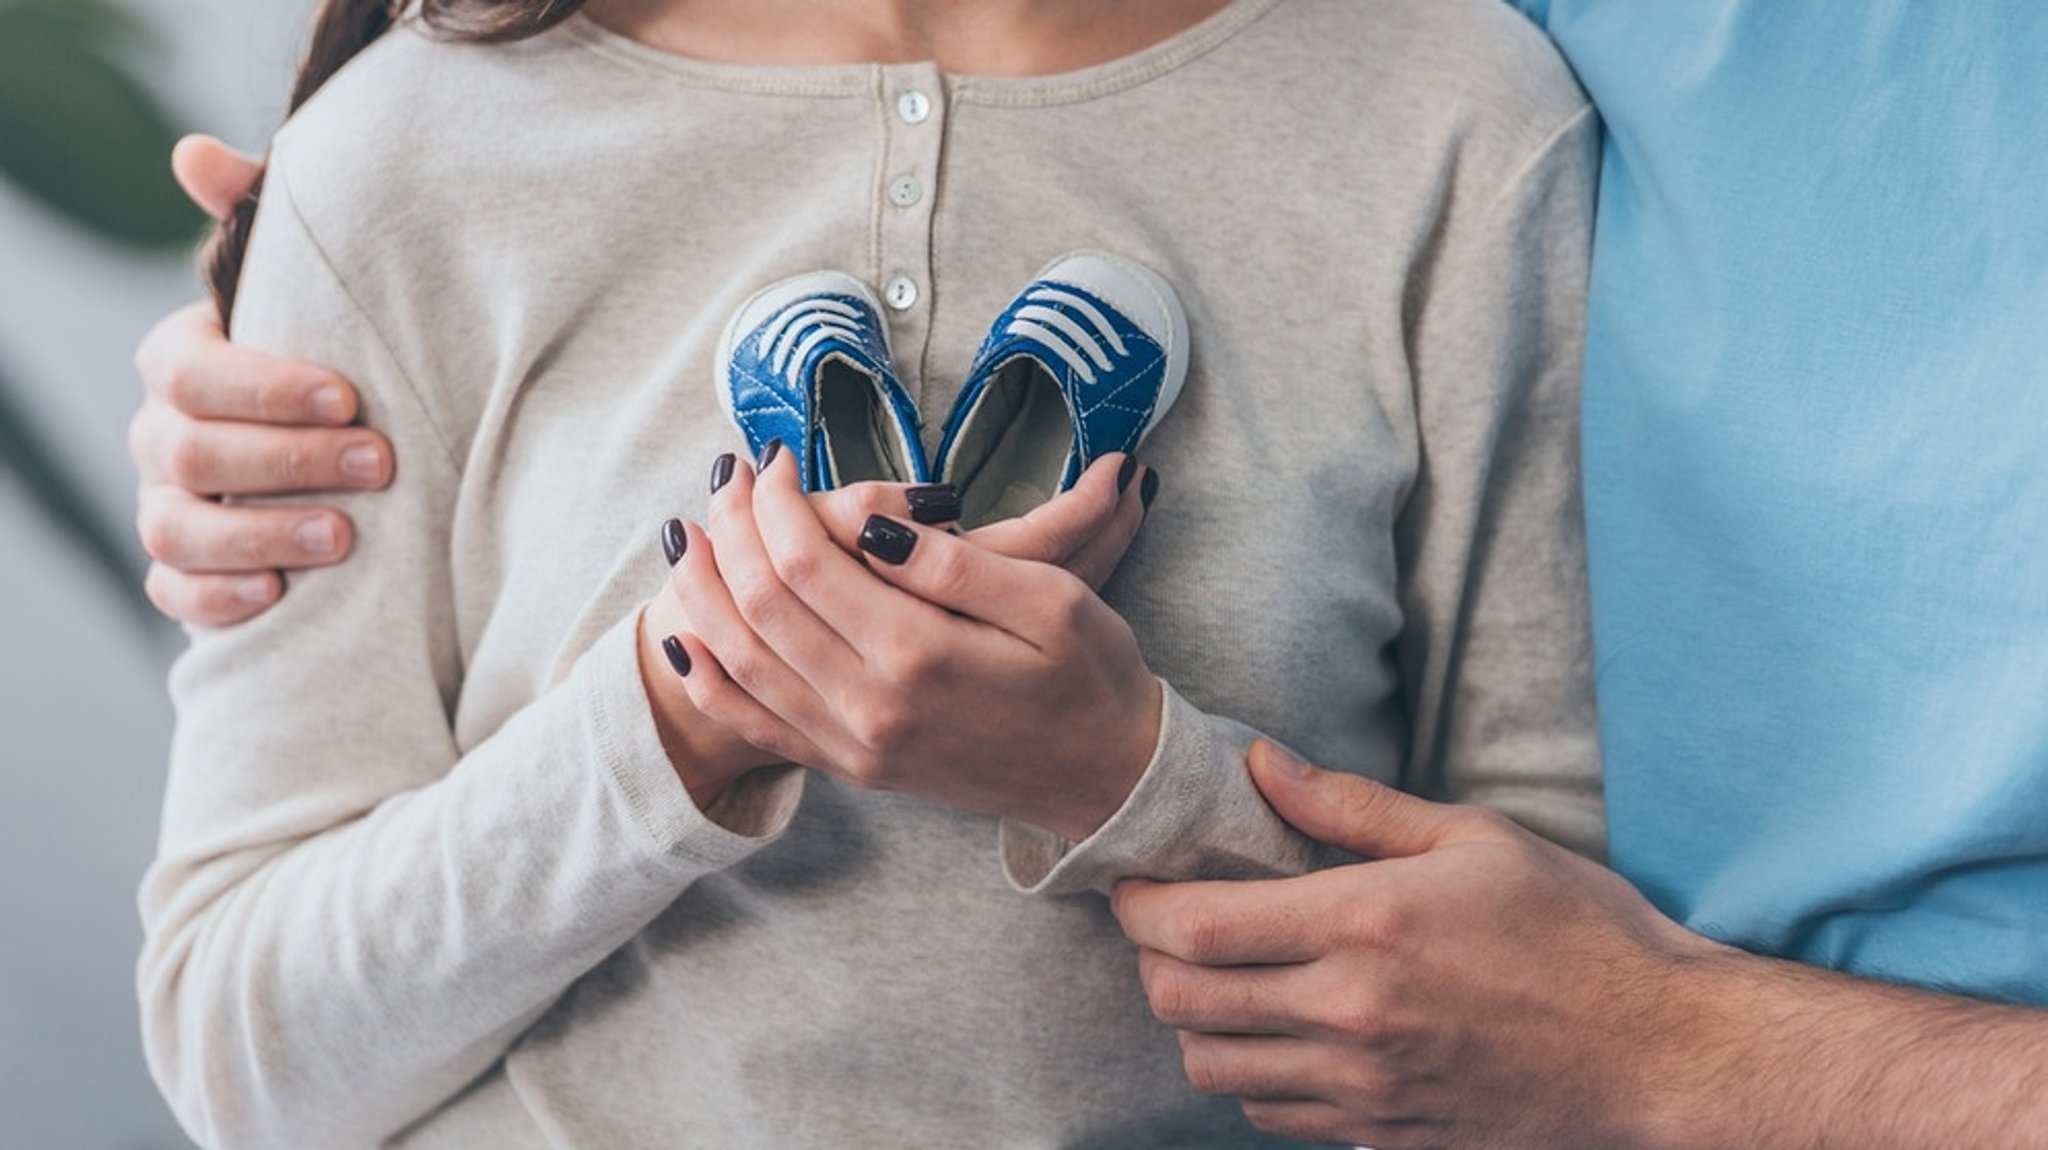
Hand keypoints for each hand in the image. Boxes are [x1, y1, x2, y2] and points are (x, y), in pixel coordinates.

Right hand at [130, 135, 392, 624]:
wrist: (352, 449)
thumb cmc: (334, 356)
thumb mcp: (312, 287)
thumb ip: (258, 220)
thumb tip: (195, 153)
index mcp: (185, 362)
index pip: (194, 369)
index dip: (267, 385)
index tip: (351, 395)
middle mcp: (163, 435)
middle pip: (192, 451)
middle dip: (289, 459)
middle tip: (379, 463)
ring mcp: (167, 507)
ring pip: (176, 528)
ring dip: (259, 532)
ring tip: (343, 535)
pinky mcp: (187, 575)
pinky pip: (174, 595)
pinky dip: (219, 598)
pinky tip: (278, 594)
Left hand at [659, 448, 1161, 837]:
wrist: (1106, 778)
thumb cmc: (1091, 676)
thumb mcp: (1053, 601)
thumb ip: (957, 563)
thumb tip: (876, 520)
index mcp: (920, 657)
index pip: (808, 562)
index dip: (779, 501)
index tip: (780, 457)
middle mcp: (871, 709)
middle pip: (761, 604)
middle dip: (732, 528)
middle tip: (730, 475)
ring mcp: (855, 747)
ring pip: (741, 661)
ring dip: (704, 591)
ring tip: (688, 532)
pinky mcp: (851, 768)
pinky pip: (754, 726)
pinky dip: (709, 680)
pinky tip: (684, 637)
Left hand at [1113, 742, 1724, 1149]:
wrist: (1660, 1056)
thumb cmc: (1578, 933)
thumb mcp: (1475, 840)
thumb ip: (1354, 807)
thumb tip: (1262, 765)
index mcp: (1364, 926)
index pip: (1196, 927)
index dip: (1141, 905)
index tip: (1138, 883)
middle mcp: (1349, 1014)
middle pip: (1181, 1003)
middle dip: (1153, 961)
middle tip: (1170, 928)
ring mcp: (1363, 1086)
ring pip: (1213, 1068)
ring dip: (1198, 1024)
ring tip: (1225, 982)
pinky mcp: (1382, 1135)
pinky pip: (1271, 1115)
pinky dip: (1252, 1076)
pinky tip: (1282, 1035)